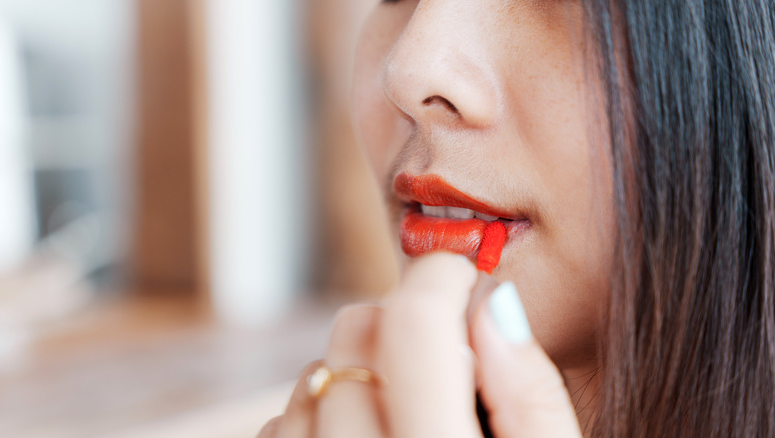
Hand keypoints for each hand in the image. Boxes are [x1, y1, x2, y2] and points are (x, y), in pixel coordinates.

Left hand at [258, 253, 581, 436]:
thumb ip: (534, 399)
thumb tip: (493, 306)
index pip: (414, 330)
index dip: (439, 279)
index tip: (455, 272)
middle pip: (353, 339)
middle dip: (398, 318)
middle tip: (436, 346)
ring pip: (308, 380)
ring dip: (353, 369)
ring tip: (399, 404)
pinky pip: (277, 428)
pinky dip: (312, 414)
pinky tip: (358, 436)